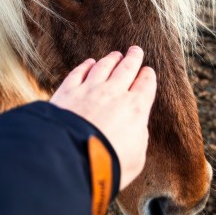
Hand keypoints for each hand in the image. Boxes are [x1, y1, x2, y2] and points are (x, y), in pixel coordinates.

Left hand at [50, 47, 155, 190]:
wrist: (73, 158)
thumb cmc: (110, 164)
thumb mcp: (137, 157)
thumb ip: (138, 137)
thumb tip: (135, 126)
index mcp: (135, 108)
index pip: (145, 85)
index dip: (147, 76)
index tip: (148, 71)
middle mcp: (114, 93)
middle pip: (126, 69)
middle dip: (133, 58)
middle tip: (136, 50)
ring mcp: (89, 89)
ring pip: (103, 67)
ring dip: (111, 59)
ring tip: (116, 54)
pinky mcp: (67, 92)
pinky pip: (79, 72)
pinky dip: (86, 66)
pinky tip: (90, 63)